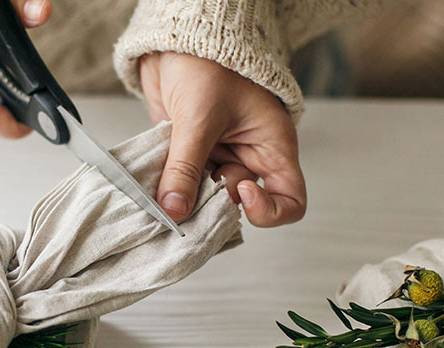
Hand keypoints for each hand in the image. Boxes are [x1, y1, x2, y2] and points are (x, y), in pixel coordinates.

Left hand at [140, 52, 305, 226]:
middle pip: (236, 204)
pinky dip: (167, 189)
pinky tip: (154, 184)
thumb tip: (175, 210)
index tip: (240, 192)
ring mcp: (216, 157)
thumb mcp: (199, 118)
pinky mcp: (188, 155)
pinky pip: (180, 184)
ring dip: (183, 197)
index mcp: (270, 146)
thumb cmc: (207, 62)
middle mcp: (246, 157)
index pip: (289, 200)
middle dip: (210, 204)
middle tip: (184, 194)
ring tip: (163, 187)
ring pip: (203, 198)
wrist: (174, 40)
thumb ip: (185, 168)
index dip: (268, 210)